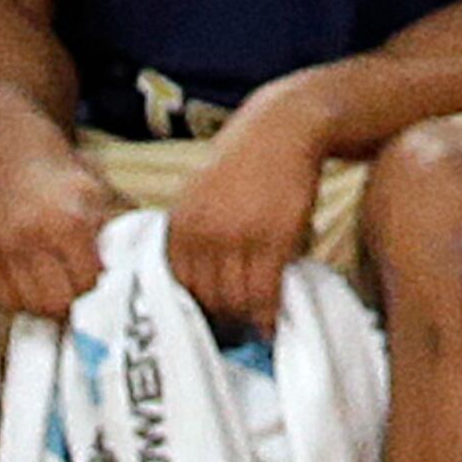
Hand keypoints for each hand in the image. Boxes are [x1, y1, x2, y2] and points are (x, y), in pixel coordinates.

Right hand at [0, 123, 120, 326]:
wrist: (17, 154)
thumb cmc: (66, 176)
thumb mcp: (100, 193)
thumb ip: (118, 230)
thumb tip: (140, 269)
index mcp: (69, 221)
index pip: (87, 283)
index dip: (97, 285)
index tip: (100, 279)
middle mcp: (33, 237)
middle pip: (57, 302)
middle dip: (72, 301)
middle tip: (77, 289)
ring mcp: (5, 248)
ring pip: (30, 306)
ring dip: (46, 303)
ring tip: (56, 287)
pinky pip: (5, 299)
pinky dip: (21, 299)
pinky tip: (34, 283)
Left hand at [161, 87, 326, 340]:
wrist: (283, 127)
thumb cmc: (243, 161)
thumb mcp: (200, 191)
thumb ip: (192, 232)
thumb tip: (191, 284)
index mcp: (181, 222)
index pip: (178, 284)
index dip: (194, 308)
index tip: (209, 320)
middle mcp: (203, 232)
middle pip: (206, 298)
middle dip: (221, 320)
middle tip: (235, 333)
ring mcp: (238, 237)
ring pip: (235, 301)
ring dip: (245, 321)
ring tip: (253, 329)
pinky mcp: (273, 240)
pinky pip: (264, 293)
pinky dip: (267, 315)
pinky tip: (271, 322)